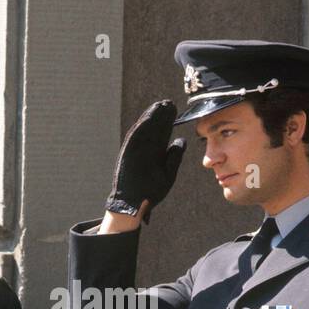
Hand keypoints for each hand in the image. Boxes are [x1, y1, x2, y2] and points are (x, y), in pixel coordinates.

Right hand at [105, 100, 183, 222]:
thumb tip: (181, 140)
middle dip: (161, 116)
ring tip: (160, 105)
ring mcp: (136, 151)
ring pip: (144, 130)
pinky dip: (141, 128)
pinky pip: (134, 138)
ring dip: (151, 117)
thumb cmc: (151, 192)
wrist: (135, 205)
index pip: (163, 134)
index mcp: (155, 154)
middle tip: (170, 103)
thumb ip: (174, 157)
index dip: (168, 122)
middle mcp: (146, 150)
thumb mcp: (168, 173)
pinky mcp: (127, 154)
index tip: (176, 111)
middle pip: (154, 129)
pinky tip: (149, 117)